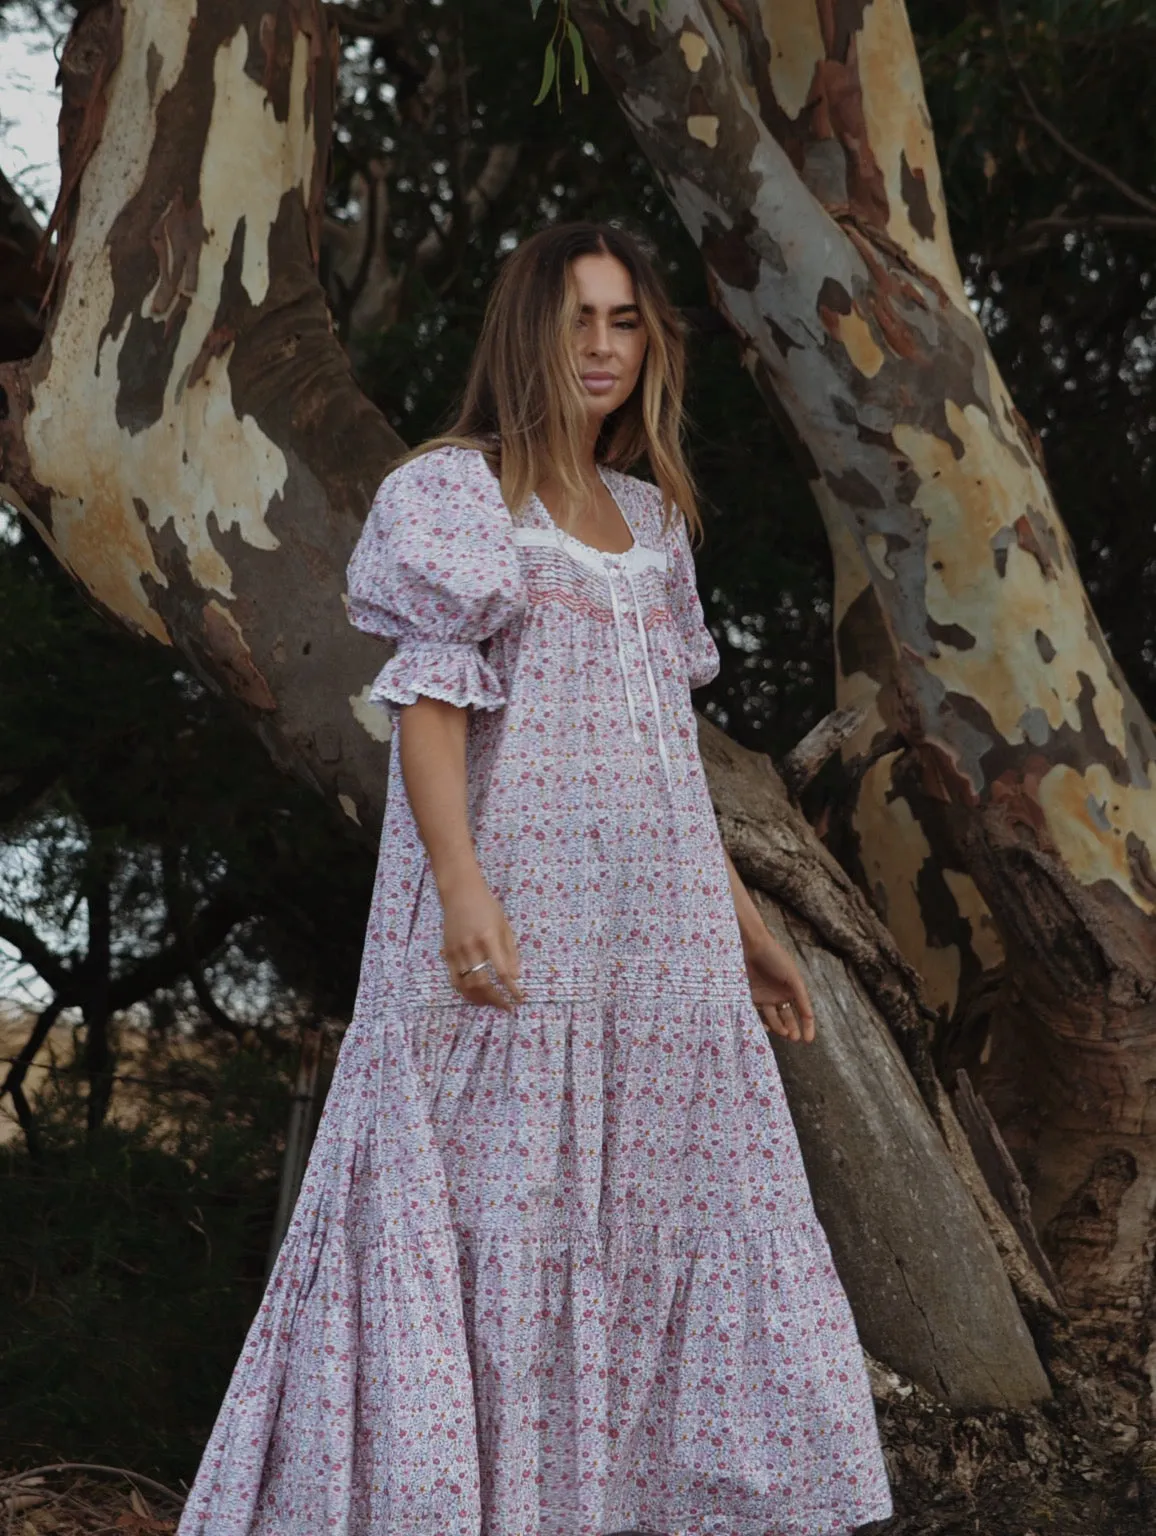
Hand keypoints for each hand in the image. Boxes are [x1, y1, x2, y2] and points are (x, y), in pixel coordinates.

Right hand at [439, 870, 525, 1010]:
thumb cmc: (487, 907)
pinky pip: (454, 979)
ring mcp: (456, 951)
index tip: (520, 998)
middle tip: (507, 1007)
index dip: (511, 989)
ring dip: (481, 999)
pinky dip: (465, 992)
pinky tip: (475, 996)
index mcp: (489, 938)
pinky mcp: (446, 953)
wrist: (459, 893)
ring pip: (467, 985)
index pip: (501, 971)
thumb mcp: (504, 925)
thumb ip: (510, 952)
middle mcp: (471, 947)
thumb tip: (515, 977)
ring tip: (492, 1004)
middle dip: (496, 999)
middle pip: (482, 983)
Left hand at [742, 929, 815, 1043]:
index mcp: (793, 989)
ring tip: (783, 1033)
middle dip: (792, 1029)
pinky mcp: (751, 997)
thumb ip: (800, 996)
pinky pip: (757, 1015)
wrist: (750, 946)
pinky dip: (761, 1023)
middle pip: (788, 1018)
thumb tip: (809, 1016)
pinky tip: (765, 1028)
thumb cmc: (774, 957)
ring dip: (779, 1028)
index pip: (803, 1012)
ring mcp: (765, 997)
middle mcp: (780, 995)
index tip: (808, 1040)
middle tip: (793, 1038)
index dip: (807, 1026)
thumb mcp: (792, 976)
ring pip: (774, 1019)